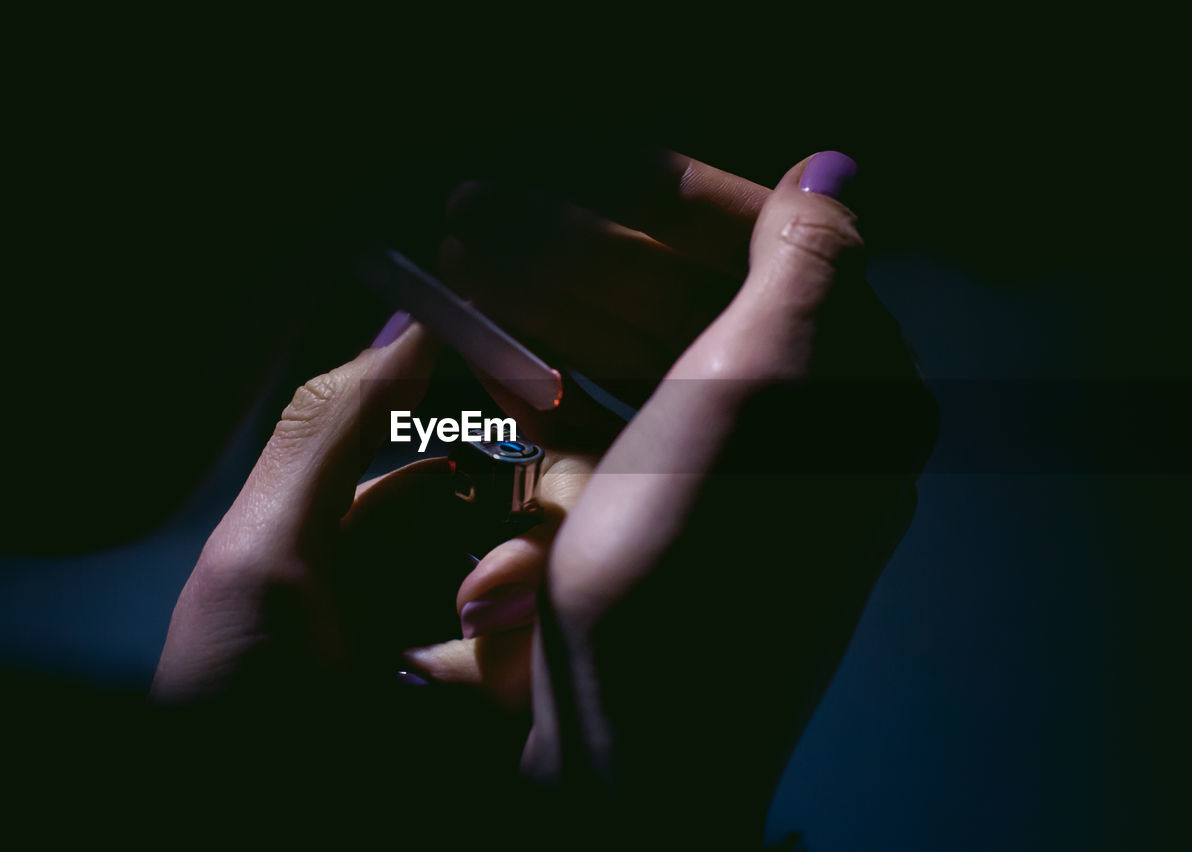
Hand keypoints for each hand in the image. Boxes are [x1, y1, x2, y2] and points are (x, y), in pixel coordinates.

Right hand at [442, 150, 936, 840]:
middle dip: (575, 253)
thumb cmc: (691, 576)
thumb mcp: (756, 396)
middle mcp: (808, 438)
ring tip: (462, 273)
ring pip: (635, 367)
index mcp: (856, 396)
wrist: (637, 761)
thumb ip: (803, 269)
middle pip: (685, 305)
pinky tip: (498, 388)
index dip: (658, 195)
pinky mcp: (666, 535)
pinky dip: (553, 412)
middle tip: (472, 215)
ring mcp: (731, 490)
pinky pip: (610, 440)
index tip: (561, 169)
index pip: (766, 249)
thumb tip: (833, 171)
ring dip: (549, 319)